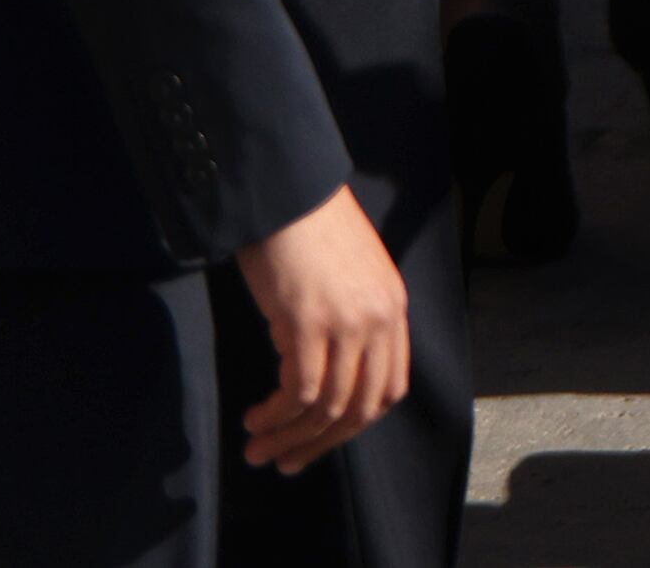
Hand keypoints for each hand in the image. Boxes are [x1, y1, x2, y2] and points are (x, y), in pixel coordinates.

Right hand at [234, 185, 411, 471]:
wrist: (284, 188)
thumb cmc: (307, 228)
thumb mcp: (349, 276)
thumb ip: (351, 321)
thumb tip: (321, 372)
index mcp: (394, 308)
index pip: (389, 388)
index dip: (355, 424)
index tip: (321, 439)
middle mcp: (380, 319)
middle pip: (361, 408)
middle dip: (321, 444)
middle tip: (286, 462)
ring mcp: (347, 322)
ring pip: (328, 408)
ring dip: (290, 436)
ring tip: (258, 448)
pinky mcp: (309, 321)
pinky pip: (300, 391)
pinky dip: (277, 414)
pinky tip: (255, 418)